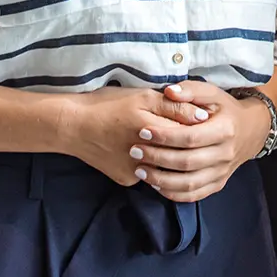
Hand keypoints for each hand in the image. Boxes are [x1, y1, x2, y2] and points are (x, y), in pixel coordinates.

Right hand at [55, 86, 207, 188]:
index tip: (197, 120)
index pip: (189, 135)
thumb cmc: (107, 105)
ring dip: (169, 154)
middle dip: (184, 142)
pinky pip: (147, 172)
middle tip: (180, 130)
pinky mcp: (126, 180)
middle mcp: (146, 157)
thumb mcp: (142, 97)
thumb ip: (174, 107)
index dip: (195, 126)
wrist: (72, 126)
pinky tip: (143, 149)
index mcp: (153, 132)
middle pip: (178, 153)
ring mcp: (136, 172)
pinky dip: (150, 162)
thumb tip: (204, 117)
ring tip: (164, 140)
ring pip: (164, 166)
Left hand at [123, 83, 267, 201]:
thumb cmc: (226, 109)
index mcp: (225, 130)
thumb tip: (168, 92)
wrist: (251, 130)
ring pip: (189, 183)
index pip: (190, 137)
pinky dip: (172, 193)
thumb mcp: (212, 93)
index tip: (143, 131)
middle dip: (157, 158)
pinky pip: (193, 195)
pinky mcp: (218, 184)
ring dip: (161, 179)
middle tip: (135, 151)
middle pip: (187, 162)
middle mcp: (225, 154)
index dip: (165, 136)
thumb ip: (190, 90)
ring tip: (140, 170)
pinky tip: (155, 184)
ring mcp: (222, 172)